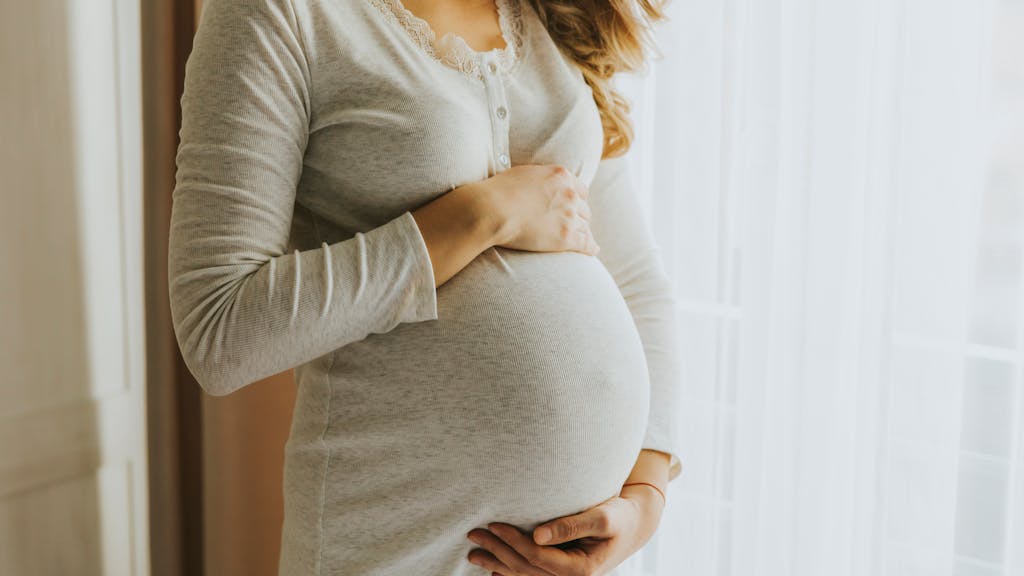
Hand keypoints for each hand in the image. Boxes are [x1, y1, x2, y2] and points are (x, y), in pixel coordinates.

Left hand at [465, 485, 664, 575]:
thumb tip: (537, 534)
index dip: (513, 541)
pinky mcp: (562, 571)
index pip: (537, 556)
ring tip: (473, 553)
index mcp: (581, 569)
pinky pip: (531, 575)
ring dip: (498, 563)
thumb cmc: (620, 515)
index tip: (494, 524)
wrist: (634, 525)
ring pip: (525, 575)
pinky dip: (510, 572)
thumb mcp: (602, 516)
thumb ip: (570, 525)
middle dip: (498, 551)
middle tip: (473, 534)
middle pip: (526, 568)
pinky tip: (493, 568)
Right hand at [466, 164, 598, 255]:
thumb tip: (539, 184)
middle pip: (584, 209)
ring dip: (583, 233)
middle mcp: (570, 194)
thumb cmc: (499, 191)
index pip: (580, 190)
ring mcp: (569, 216)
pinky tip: (592, 250)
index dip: (577, 200)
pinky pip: (586, 244)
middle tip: (574, 225)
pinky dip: (590, 248)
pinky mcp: (566, 237)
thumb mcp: (524, 174)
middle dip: (580, 217)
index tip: (574, 208)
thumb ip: (540, 178)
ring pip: (585, 227)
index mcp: (561, 176)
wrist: (492, 209)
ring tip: (582, 240)